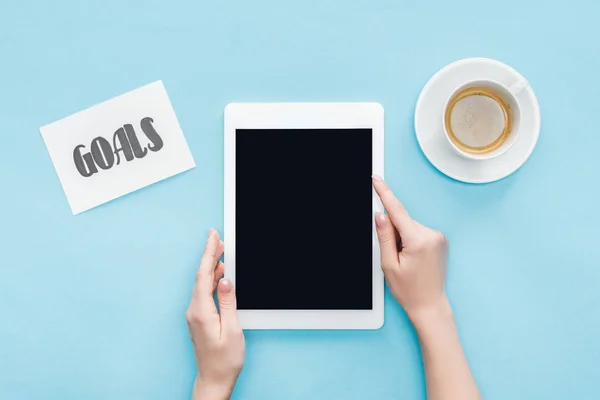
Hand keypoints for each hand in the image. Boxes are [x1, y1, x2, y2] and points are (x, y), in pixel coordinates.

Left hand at [186, 229, 244, 399]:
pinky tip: (218, 274)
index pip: (204, 275)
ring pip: (201, 282)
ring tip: (221, 250)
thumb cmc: (225, 360)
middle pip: (201, 275)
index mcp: (202, 312)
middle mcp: (194, 311)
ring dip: (211, 265)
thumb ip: (228, 302)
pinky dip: (210, 278)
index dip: (209, 253)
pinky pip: (202, 291)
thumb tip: (224, 280)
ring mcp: (195, 314)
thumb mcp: (233, 330)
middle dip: (209, 254)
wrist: (213, 380)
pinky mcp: (198, 317)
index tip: (214, 237)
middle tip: (217, 236)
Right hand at [372, 176, 448, 321]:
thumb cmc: (409, 290)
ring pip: (410, 226)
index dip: (384, 193)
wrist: (430, 305)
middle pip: (402, 221)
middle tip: (394, 255)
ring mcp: (438, 237)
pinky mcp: (440, 240)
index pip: (397, 211)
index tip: (376, 180)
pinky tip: (413, 257)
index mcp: (418, 241)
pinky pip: (418, 232)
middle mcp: (432, 235)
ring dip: (402, 237)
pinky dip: (410, 239)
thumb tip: (381, 215)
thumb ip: (384, 237)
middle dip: (393, 232)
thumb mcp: (389, 265)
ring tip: (406, 260)